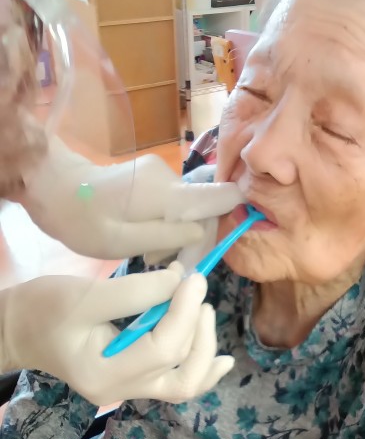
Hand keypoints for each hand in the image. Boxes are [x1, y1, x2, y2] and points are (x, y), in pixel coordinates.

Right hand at [1, 265, 233, 404]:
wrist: (18, 329)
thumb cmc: (44, 308)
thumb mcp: (86, 293)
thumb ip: (136, 291)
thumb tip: (181, 281)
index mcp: (104, 373)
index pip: (163, 348)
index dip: (185, 312)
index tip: (194, 277)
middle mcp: (121, 391)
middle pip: (181, 372)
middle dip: (199, 330)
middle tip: (198, 290)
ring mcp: (129, 390)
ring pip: (185, 384)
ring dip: (205, 348)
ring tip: (204, 311)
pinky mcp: (135, 380)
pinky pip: (177, 384)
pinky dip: (202, 370)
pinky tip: (224, 360)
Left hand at [16, 139, 242, 259]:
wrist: (52, 186)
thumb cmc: (82, 220)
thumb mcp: (121, 241)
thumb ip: (165, 236)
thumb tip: (202, 232)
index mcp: (167, 194)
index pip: (223, 195)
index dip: (238, 214)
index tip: (233, 239)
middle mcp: (171, 179)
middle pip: (206, 210)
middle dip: (196, 239)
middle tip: (171, 264)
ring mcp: (162, 175)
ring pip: (190, 209)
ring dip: (179, 235)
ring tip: (152, 255)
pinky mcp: (154, 177)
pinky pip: (175, 204)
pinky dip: (168, 225)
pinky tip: (147, 240)